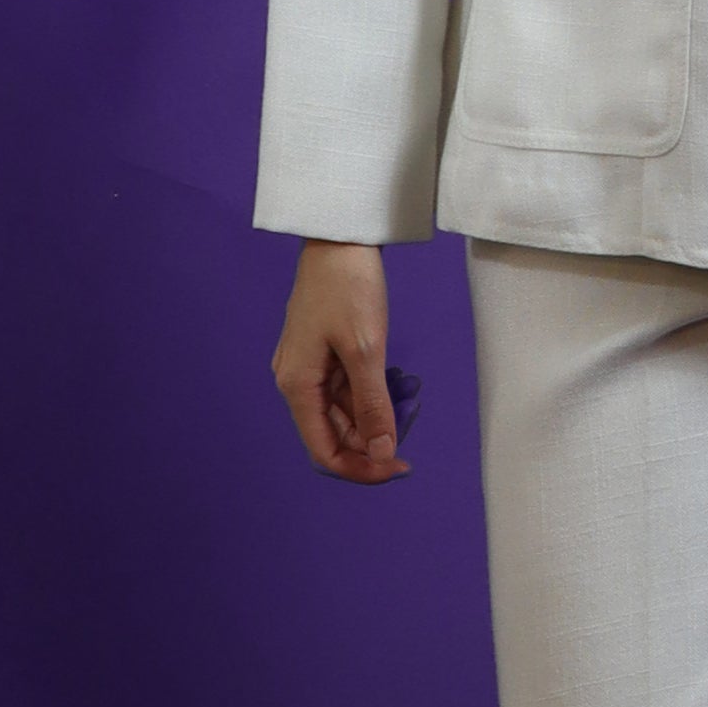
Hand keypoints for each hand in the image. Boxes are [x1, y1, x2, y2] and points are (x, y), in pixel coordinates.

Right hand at [272, 238, 409, 482]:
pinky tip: (395, 386)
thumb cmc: (347, 286)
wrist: (339, 238)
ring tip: (407, 403)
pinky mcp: (323, 354)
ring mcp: (309, 367)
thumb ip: (373, 405)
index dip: (360, 468)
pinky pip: (346, 390)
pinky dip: (372, 395)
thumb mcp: (366, 350)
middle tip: (409, 438)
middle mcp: (297, 381)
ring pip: (343, 413)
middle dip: (372, 443)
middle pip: (333, 435)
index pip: (324, 450)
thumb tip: (382, 452)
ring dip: (375, 418)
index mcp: (298, 385)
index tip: (396, 467)